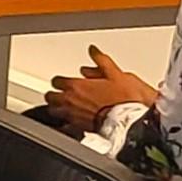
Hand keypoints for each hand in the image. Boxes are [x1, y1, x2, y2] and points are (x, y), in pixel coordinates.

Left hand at [42, 47, 158, 133]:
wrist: (131, 122)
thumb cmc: (125, 99)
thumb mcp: (116, 74)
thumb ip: (101, 61)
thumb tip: (93, 50)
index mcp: (76, 86)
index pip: (56, 81)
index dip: (61, 81)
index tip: (65, 82)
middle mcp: (70, 101)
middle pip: (51, 97)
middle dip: (55, 95)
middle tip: (62, 95)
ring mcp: (72, 116)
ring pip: (54, 112)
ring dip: (57, 109)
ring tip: (64, 108)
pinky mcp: (79, 129)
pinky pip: (65, 127)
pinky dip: (66, 125)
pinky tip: (71, 124)